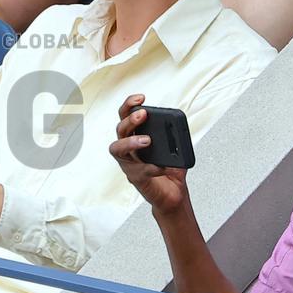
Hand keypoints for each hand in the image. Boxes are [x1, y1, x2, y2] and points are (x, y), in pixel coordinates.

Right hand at [108, 95, 189, 216]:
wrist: (173, 195)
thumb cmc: (169, 170)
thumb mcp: (174, 147)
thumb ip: (172, 135)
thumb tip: (174, 126)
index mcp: (135, 137)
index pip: (126, 116)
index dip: (130, 105)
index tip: (141, 98)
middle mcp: (128, 149)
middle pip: (120, 129)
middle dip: (130, 119)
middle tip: (142, 115)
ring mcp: (129, 164)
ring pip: (118, 149)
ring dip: (130, 141)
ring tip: (146, 141)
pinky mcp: (135, 178)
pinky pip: (139, 171)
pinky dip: (151, 167)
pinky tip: (161, 167)